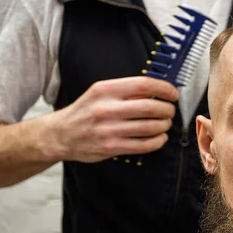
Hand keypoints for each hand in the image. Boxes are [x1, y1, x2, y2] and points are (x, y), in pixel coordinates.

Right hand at [47, 77, 178, 162]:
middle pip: (150, 107)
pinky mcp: (111, 148)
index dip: (164, 89)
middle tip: (170, 110)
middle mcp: (106, 109)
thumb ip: (127, 91)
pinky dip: (158, 141)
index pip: (144, 85)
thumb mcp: (100, 93)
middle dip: (167, 109)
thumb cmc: (86, 111)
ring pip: (149, 127)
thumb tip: (159, 90)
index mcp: (105, 90)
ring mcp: (108, 130)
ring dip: (164, 125)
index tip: (173, 93)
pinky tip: (159, 137)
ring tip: (165, 123)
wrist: (60, 134)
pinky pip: (144, 145)